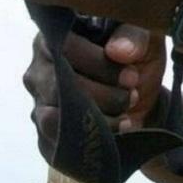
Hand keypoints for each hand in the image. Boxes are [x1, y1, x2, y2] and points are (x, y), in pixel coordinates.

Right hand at [24, 24, 166, 159]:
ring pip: (53, 119)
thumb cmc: (135, 56)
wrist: (139, 92)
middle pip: (58, 87)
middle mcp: (39, 69)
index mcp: (56, 36)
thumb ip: (134, 37)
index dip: (99, 65)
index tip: (131, 77)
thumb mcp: (143, 39)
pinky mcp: (45, 133)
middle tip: (132, 97)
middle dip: (103, 96)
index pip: (64, 48)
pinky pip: (53, 146)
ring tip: (124, 119)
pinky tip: (111, 138)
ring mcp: (38, 103)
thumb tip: (118, 51)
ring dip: (95, 123)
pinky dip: (85, 145)